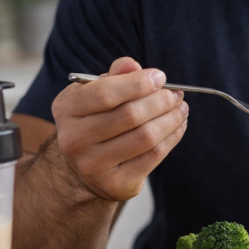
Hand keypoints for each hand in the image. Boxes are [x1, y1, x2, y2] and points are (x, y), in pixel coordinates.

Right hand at [50, 57, 188, 201]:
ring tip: (181, 108)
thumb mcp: (96, 93)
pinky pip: (153, 156)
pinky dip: (172, 137)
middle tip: (175, 94)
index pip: (105, 93)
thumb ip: (115, 75)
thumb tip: (132, 65)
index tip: (160, 77)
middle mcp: (74, 139)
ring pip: (145, 137)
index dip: (138, 83)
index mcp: (67, 109)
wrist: (82, 168)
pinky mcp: (115, 183)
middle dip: (161, 101)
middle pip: (130, 115)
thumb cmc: (95, 120)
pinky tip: (178, 126)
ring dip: (171, 119)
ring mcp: (93, 165)